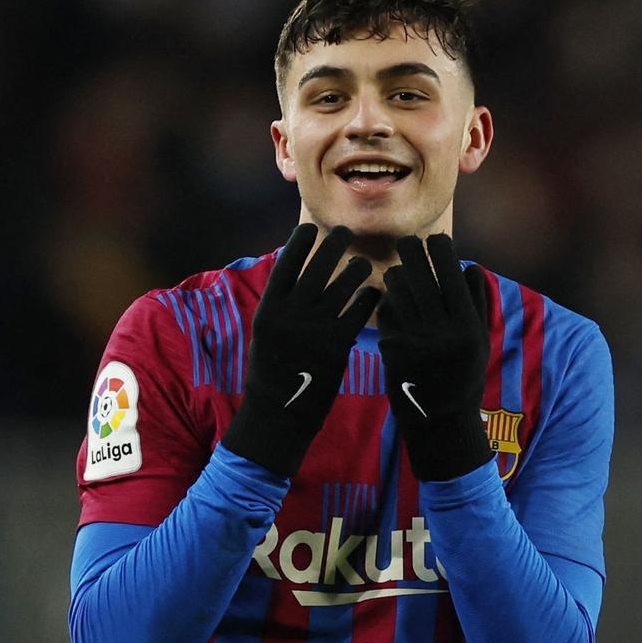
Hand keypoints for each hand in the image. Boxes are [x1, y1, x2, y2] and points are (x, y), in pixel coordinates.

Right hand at [220, 222, 376, 477]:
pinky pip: (359, 310)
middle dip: (334, 244)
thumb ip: (280, 309)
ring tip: (362, 265)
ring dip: (356, 269)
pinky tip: (375, 294)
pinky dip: (369, 298)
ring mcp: (315, 327)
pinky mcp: (337, 344)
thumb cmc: (271, 374)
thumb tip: (293, 280)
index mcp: (269, 309)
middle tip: (346, 231)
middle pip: (318, 265)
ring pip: (343, 284)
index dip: (299, 242)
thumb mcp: (266, 336)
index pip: (285, 264)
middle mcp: (291, 313)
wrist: (278, 414)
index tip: (310, 228)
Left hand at [379, 233, 494, 480]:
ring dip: (397, 275)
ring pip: (399, 290)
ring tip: (400, 273)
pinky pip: (385, 312)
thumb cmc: (463, 377)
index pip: (452, 275)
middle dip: (412, 252)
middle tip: (407, 241)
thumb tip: (470, 266)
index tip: (437, 238)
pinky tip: (390, 301)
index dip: (442, 251)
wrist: (439, 420)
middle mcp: (440, 331)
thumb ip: (477, 303)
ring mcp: (413, 340)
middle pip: (421, 275)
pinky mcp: (391, 348)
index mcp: (467, 326)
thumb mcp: (480, 342)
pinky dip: (387, 301)